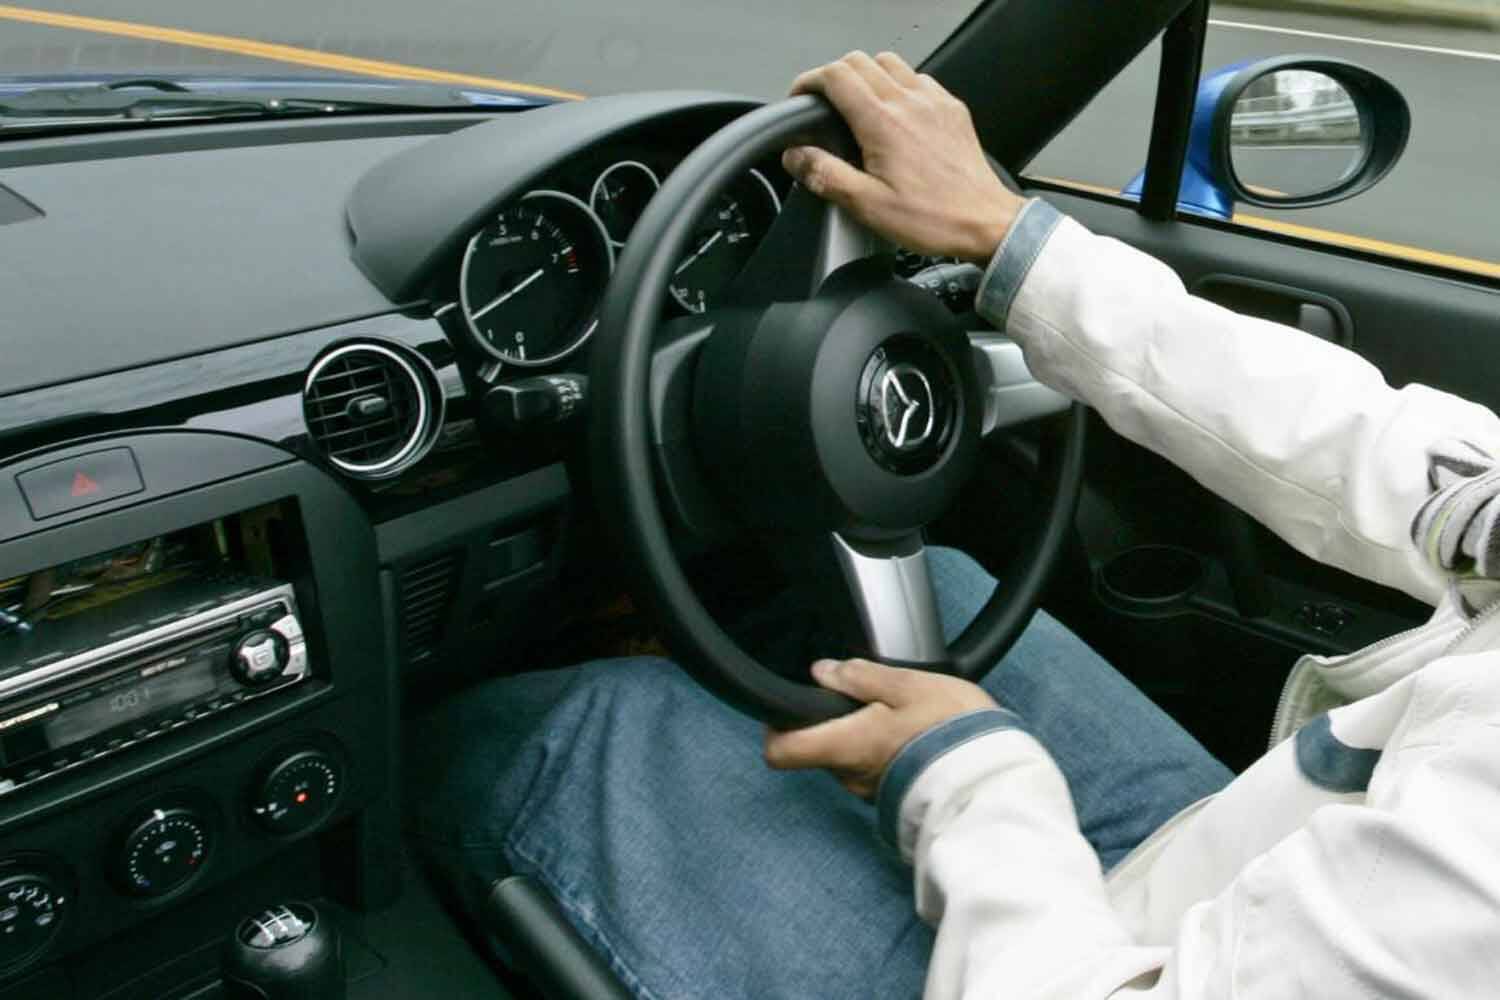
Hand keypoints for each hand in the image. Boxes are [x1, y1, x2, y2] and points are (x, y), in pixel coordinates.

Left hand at [764, 657, 996, 797]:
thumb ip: (859, 677)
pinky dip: (886, 753)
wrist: (996, 778)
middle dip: (834, 724)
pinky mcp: (896, 798)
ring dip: (864, 738)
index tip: (789, 707)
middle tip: (865, 698)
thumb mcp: (907, 686)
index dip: (777, 728)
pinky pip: (877, 772)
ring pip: (849, 760)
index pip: (780, 752)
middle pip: (819, 750)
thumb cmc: (952, 730)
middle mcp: (850, 777)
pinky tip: (915, 736)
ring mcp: (872, 793)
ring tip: (900, 714)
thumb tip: (823, 671)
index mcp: (845, 746)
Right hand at [784, 51, 1022, 264]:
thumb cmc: (933, 218)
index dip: (809, 82)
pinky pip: (919, 79)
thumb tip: (796, 156)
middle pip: (860, 61)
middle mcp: (909, 102)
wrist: (984, 223)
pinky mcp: (951, 109)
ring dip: (866, 76)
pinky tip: (895, 114)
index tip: (801, 98)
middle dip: (833, 76)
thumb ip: (825, 175)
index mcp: (883, 123)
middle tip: (823, 103)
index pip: (835, 76)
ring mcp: (934, 101)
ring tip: (857, 105)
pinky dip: (898, 86)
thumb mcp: (867, 205)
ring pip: (890, 63)